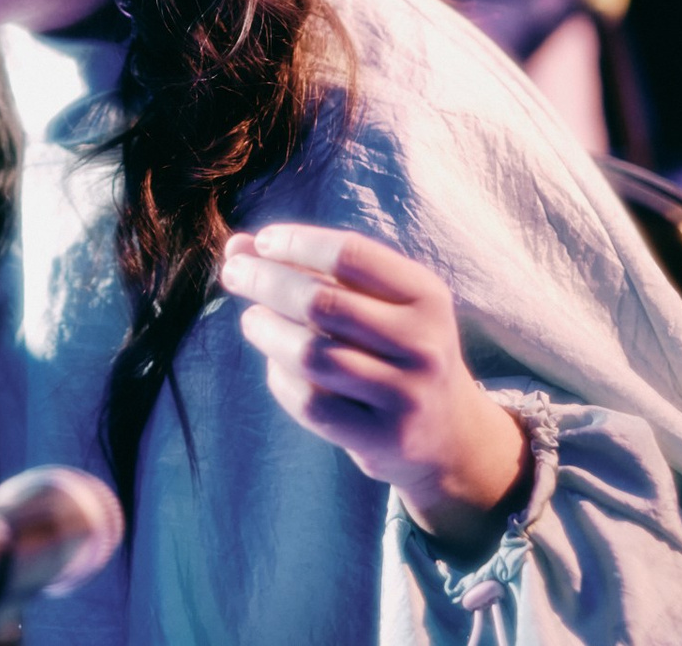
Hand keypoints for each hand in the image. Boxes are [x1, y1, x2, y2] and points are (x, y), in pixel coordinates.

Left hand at [221, 224, 529, 556]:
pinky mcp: (383, 438)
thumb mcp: (375, 303)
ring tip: (252, 319)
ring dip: (267, 330)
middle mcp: (423, 343)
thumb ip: (311, 269)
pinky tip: (276, 363)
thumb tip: (238, 247)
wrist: (446, 433)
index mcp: (427, 295)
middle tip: (234, 274)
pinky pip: (310, 402)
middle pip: (322, 302)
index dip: (298, 243)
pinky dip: (280, 377)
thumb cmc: (395, 349)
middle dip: (266, 281)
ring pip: (311, 355)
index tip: (263, 243)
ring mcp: (405, 394)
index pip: (351, 254)